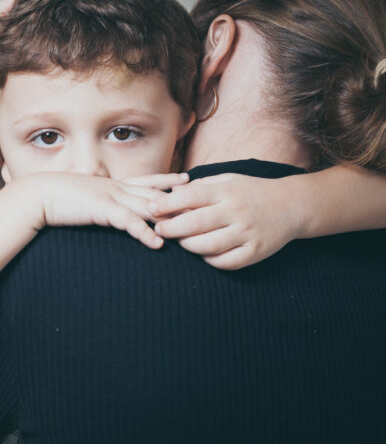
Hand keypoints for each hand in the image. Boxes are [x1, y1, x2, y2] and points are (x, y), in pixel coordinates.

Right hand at [15, 172, 189, 248]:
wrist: (37, 196)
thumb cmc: (54, 197)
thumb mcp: (81, 196)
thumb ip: (95, 200)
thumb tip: (100, 205)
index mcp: (110, 184)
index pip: (144, 180)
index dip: (165, 179)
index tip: (184, 178)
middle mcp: (115, 187)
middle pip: (153, 190)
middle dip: (178, 194)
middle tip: (201, 195)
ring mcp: (110, 197)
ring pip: (147, 205)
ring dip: (168, 215)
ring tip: (189, 224)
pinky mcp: (102, 210)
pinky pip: (129, 222)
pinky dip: (144, 232)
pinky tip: (157, 243)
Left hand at [150, 173, 302, 269]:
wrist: (292, 205)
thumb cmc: (251, 192)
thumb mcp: (228, 181)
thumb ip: (200, 187)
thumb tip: (170, 193)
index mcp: (227, 191)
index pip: (192, 196)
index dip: (168, 203)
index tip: (151, 208)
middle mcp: (237, 212)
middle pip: (197, 223)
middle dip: (172, 228)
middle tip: (159, 229)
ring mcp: (247, 233)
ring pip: (208, 246)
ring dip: (188, 246)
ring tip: (180, 242)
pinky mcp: (256, 251)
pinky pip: (226, 262)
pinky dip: (210, 261)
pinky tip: (203, 254)